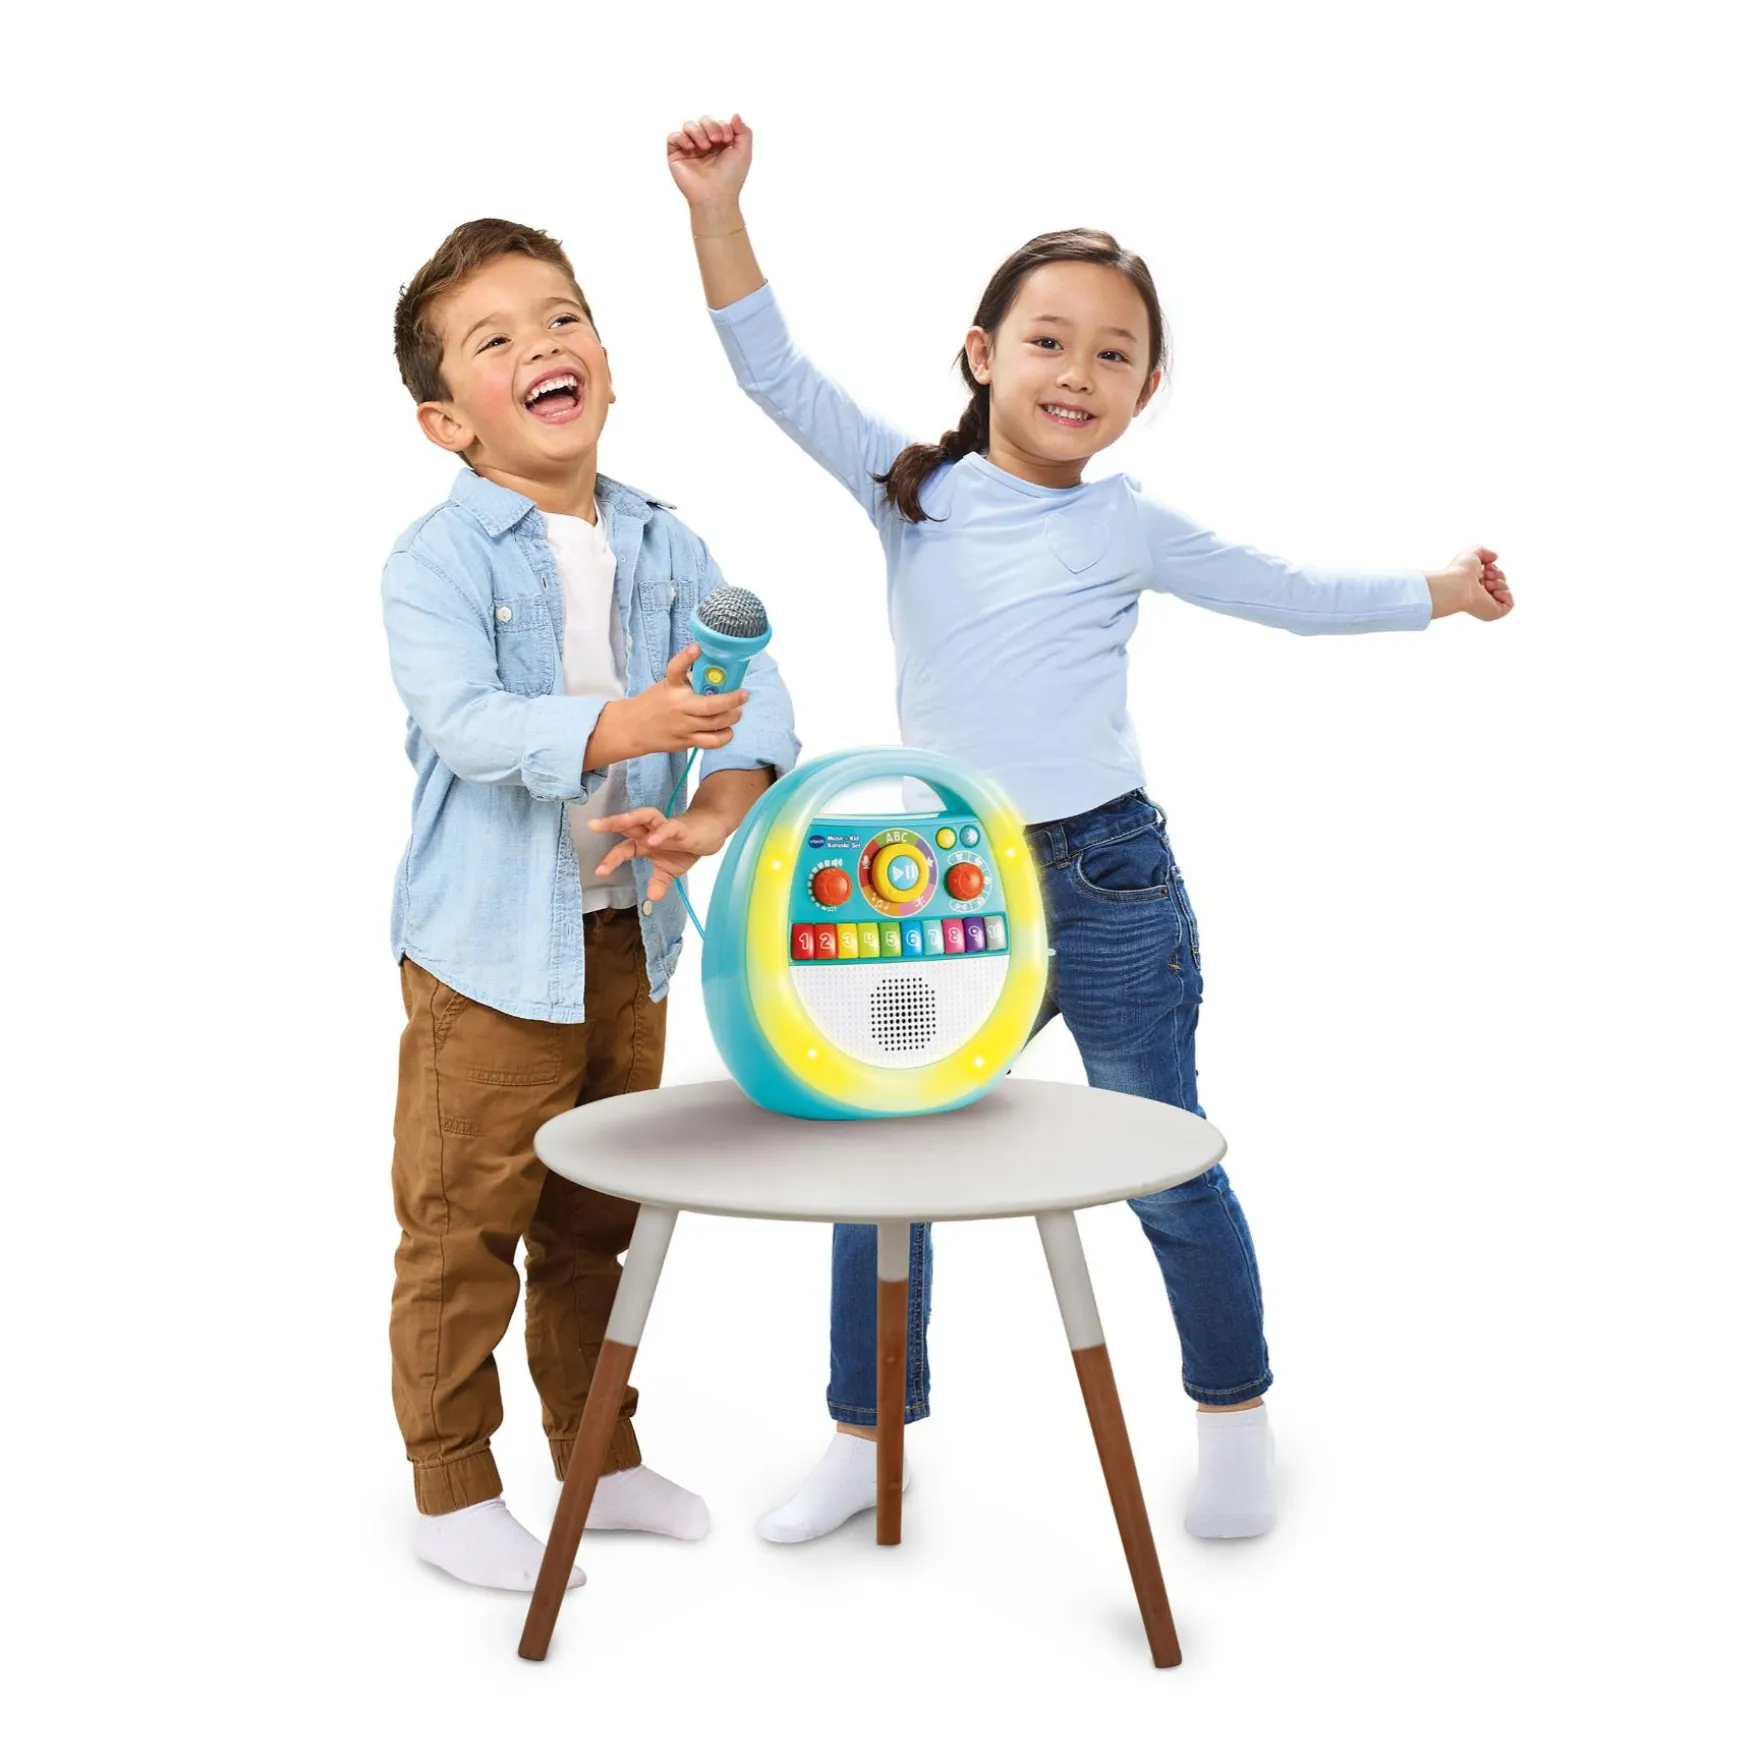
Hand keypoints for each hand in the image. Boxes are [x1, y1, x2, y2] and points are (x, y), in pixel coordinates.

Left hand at [587, 806, 729, 901]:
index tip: (599, 872)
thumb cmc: (685, 847)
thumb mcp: (670, 871)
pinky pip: (669, 827)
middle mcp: (650, 832)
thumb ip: (659, 883)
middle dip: (611, 824)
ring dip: (631, 818)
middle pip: (627, 825)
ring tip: (619, 822)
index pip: (624, 849)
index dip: (611, 859)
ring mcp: (664, 827)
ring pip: (644, 817)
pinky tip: (653, 840)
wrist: (710, 833)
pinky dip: (661, 832)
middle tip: (593, 824)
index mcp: (644, 844)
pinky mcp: (681, 827)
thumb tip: (652, 899)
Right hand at [592, 645, 747, 764]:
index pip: (676, 669)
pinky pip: (711, 741)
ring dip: (732, 717)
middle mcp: (678, 706)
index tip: (696, 648)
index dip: (686, 657)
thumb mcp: (667, 686)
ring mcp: (683, 726)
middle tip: (743, 694)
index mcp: (671, 687)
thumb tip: (715, 675)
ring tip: (737, 711)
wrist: (632, 728)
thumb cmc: (654, 704)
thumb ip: (687, 681)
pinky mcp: (686, 741)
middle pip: (709, 706)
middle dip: (730, 700)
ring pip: (715, 724)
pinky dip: (725, 736)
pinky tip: (728, 729)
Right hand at [666, 113, 752, 213]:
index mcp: (719, 144)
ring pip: (689, 125)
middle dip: (710, 125)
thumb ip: (744, 131)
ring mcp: (689, 150)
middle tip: (716, 141)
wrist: (716, 196)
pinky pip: (673, 137)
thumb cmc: (731, 178)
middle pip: (703, 120)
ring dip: (698, 131)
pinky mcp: (676, 156)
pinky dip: (682, 138)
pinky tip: (691, 148)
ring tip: (705, 147)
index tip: (727, 139)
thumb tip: (735, 115)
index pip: (717, 122)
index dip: (722, 125)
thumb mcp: (744, 152)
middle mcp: (704, 146)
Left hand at [1427, 547, 1512, 620]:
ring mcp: (1486, 605)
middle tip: (1487, 575)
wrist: (1458, 585)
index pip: (1493, 576)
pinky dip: (1506, 595)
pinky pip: (1509, 604)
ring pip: (1505, 591)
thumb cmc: (1461, 570)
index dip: (1494, 569)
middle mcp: (1479, 595)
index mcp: (1474, 584)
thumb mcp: (1473, 553)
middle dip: (1498, 575)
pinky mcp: (1492, 613)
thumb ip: (1484, 551)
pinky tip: (1495, 592)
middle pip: (1501, 582)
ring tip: (1487, 584)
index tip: (1488, 566)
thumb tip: (1494, 558)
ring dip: (1500, 584)